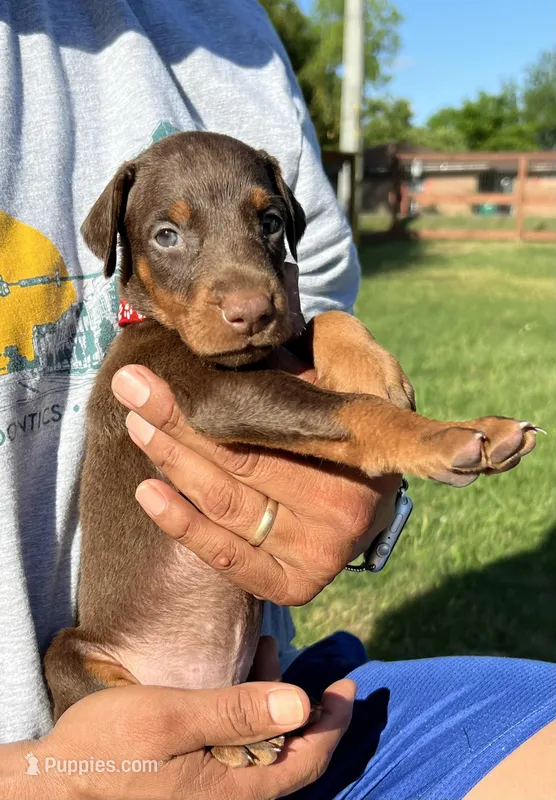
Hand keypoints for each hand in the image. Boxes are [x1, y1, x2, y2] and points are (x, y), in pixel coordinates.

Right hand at [5, 680, 354, 798]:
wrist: (57, 783)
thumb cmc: (111, 747)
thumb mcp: (174, 718)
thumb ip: (237, 711)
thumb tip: (302, 705)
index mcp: (234, 788)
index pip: (307, 761)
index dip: (334, 725)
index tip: (348, 686)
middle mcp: (229, 794)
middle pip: (292, 757)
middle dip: (313, 713)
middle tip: (325, 673)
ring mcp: (211, 788)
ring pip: (265, 748)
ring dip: (277, 704)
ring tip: (271, 652)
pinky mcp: (193, 778)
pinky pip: (238, 747)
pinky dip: (249, 711)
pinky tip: (242, 677)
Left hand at [112, 359, 399, 604]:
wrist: (375, 489)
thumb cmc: (356, 418)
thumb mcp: (362, 368)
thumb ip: (331, 346)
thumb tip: (265, 335)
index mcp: (361, 454)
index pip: (273, 428)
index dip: (212, 403)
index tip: (159, 373)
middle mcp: (343, 511)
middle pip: (240, 462)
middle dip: (176, 422)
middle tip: (131, 388)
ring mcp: (318, 555)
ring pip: (226, 505)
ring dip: (173, 462)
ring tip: (135, 423)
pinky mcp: (294, 587)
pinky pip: (228, 557)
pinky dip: (184, 525)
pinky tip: (148, 491)